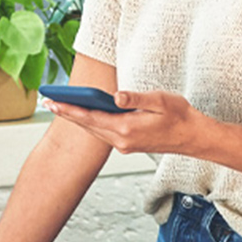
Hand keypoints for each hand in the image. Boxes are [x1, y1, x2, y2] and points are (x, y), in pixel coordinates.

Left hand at [44, 89, 204, 155]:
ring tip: (61, 106)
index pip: (91, 117)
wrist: (194, 137)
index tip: (53, 102)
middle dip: (68, 113)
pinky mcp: (128, 145)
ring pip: (94, 130)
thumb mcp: (159, 100)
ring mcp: (124, 145)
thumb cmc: (179, 115)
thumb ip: (135, 98)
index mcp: (127, 129)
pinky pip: (103, 133)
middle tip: (48, 102)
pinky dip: (91, 123)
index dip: (70, 109)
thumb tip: (115, 96)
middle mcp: (122, 140)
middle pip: (88, 125)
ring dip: (78, 119)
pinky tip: (84, 114)